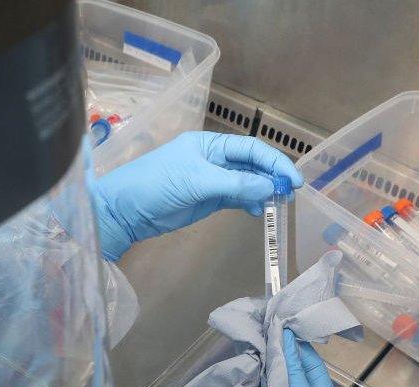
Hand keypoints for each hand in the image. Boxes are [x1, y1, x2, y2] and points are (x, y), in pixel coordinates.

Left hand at [88, 131, 302, 260]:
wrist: (125, 211)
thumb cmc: (156, 185)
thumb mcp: (197, 181)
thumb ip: (235, 184)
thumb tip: (270, 187)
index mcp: (210, 144)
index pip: (251, 148)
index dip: (274, 161)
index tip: (293, 179)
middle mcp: (214, 158)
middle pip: (252, 165)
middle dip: (273, 177)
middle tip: (290, 194)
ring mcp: (212, 179)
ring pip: (247, 182)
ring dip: (264, 191)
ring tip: (279, 204)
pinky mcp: (209, 199)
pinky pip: (237, 198)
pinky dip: (251, 203)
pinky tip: (260, 211)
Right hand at [246, 329, 345, 386]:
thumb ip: (293, 368)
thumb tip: (286, 334)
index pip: (310, 365)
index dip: (296, 345)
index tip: (279, 324)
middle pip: (288, 374)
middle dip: (274, 356)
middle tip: (256, 330)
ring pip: (270, 386)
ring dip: (260, 369)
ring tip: (245, 344)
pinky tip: (238, 368)